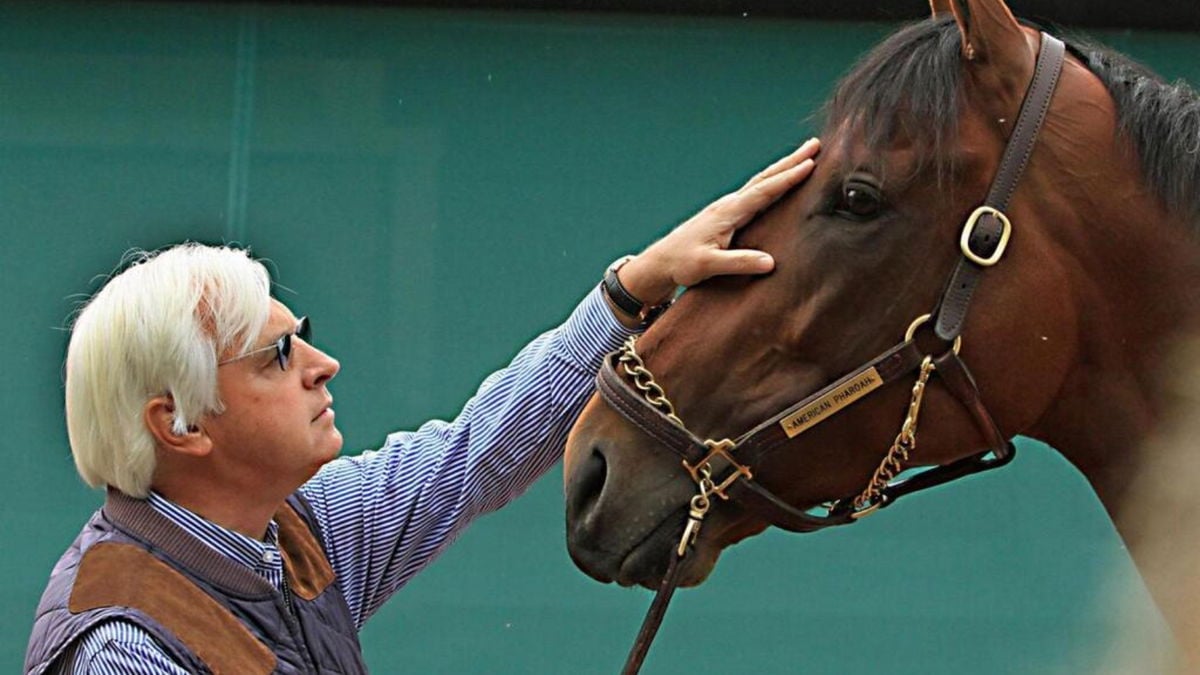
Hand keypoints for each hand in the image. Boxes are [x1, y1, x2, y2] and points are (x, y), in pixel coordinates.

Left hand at [617, 138, 819, 305]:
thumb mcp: (708, 266)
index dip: (788, 178)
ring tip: (805, 158)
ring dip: (784, 169)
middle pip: (766, 178)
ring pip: (762, 183)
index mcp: (728, 213)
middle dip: (791, 161)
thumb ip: (738, 263)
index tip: (810, 164)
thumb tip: (770, 262)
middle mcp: (729, 204)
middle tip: (815, 145)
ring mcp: (728, 208)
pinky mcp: (728, 215)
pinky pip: (756, 193)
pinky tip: (780, 183)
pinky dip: (773, 183)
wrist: (661, 261)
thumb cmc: (682, 263)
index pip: (764, 191)